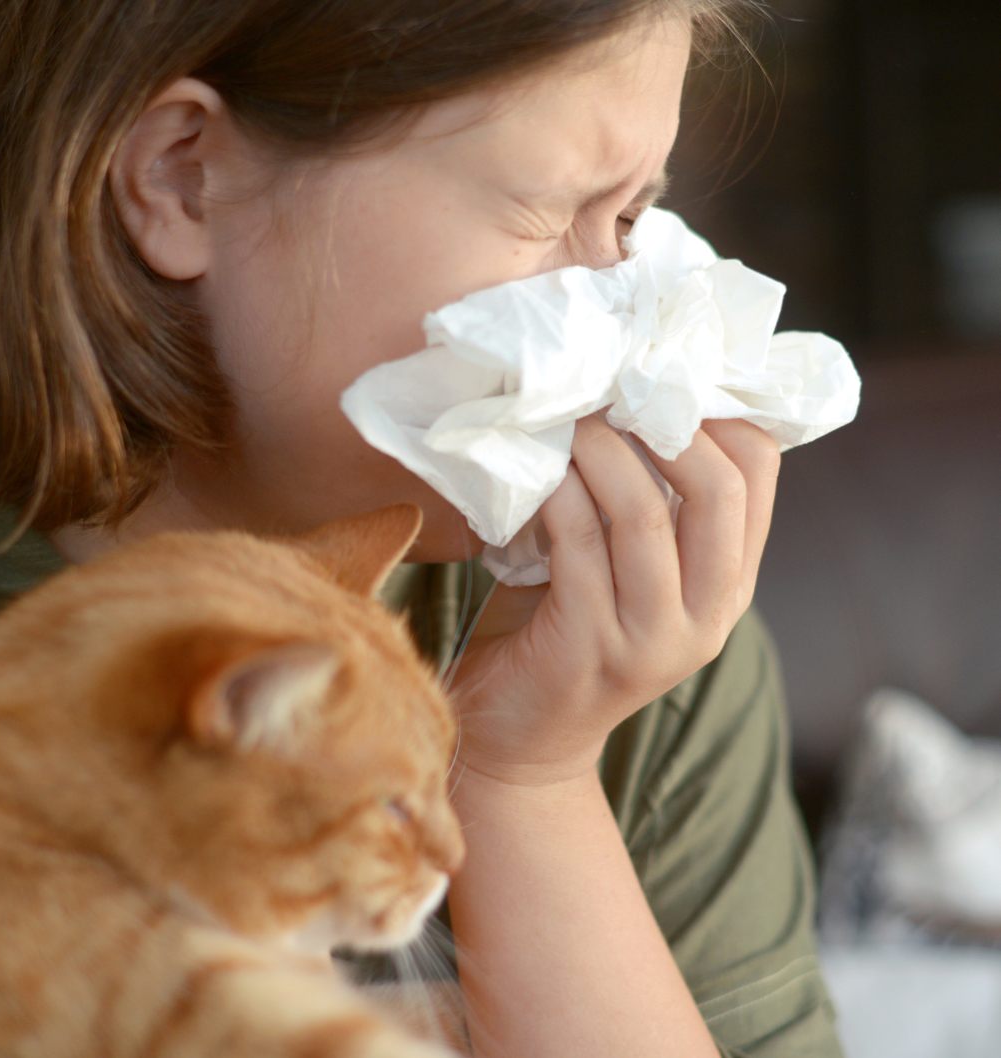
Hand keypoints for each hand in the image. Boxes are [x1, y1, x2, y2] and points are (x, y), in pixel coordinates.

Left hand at [448, 415, 779, 785]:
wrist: (520, 740)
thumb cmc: (562, 631)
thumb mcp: (623, 567)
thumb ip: (644, 505)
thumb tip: (622, 395)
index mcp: (728, 585)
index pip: (759, 475)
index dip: (716, 411)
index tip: (658, 370)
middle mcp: (708, 615)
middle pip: (720, 491)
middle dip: (663, 423)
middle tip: (609, 385)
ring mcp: (655, 638)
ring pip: (647, 515)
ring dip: (601, 452)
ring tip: (564, 418)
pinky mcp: (592, 647)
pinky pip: (578, 542)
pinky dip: (555, 492)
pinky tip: (530, 468)